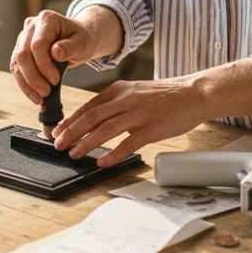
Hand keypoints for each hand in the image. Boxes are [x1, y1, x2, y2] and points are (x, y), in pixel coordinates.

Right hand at [9, 10, 101, 105]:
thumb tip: (55, 53)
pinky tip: (34, 95)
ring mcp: (23, 37)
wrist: (78, 40)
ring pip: (16, 63)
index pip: (38, 45)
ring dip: (27, 83)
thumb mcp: (83, 43)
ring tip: (39, 99)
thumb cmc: (81, 39)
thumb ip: (70, 47)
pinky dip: (25, 84)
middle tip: (45, 93)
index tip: (55, 80)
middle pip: (23, 54)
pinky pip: (17, 68)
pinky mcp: (20, 50)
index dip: (44, 65)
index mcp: (47, 19)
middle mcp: (31, 26)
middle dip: (33, 77)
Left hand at [52, 76, 207, 167]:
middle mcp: (126, 99)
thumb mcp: (136, 90)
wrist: (194, 93)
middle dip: (71, 132)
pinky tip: (102, 162)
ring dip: (86, 143)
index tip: (57, 130)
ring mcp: (139, 113)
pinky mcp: (152, 128)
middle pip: (91, 117)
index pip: (88, 105)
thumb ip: (117, 101)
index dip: (70, 119)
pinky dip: (113, 153)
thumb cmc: (166, 95)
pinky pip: (128, 143)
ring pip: (105, 129)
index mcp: (120, 89)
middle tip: (57, 144)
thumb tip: (96, 117)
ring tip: (73, 154)